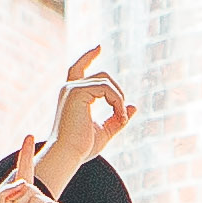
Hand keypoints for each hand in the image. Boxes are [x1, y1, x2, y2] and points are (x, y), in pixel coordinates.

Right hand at [36, 43, 133, 189]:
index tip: (99, 47)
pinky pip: (106, 88)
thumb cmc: (81, 147)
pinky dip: (117, 101)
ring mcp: (72, 89)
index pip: (78, 68)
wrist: (67, 155)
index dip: (88, 56)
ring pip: (106, 81)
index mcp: (72, 96)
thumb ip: (117, 118)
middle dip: (117, 92)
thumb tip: (133, 107)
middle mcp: (69, 89)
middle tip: (122, 115)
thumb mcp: (104, 131)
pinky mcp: (77, 92)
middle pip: (102, 76)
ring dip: (119, 100)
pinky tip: (119, 115)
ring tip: (121, 118)